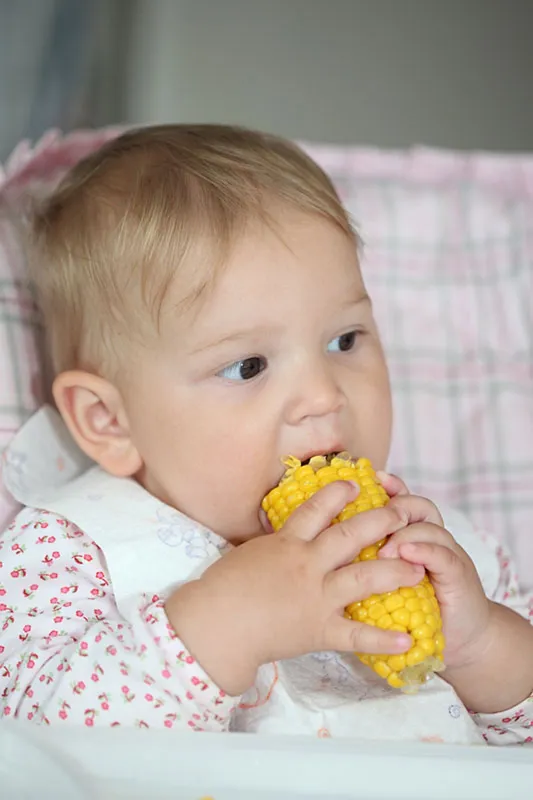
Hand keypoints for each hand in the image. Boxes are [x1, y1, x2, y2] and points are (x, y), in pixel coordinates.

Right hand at [166, 480, 424, 695]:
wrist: (216, 625)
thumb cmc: (223, 586)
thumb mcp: (248, 552)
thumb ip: (274, 543)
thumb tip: (285, 532)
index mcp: (287, 543)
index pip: (316, 510)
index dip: (338, 494)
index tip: (356, 483)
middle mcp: (307, 564)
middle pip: (350, 536)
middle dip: (380, 522)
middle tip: (403, 514)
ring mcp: (316, 597)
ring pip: (363, 578)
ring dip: (394, 571)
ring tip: (419, 569)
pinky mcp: (319, 629)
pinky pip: (356, 635)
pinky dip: (382, 639)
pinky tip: (407, 639)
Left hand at [376, 472, 490, 669]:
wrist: (459, 635)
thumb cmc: (414, 608)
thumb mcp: (385, 580)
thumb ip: (368, 558)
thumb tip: (328, 542)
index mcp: (411, 535)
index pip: (402, 500)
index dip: (391, 486)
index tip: (374, 477)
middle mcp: (431, 538)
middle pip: (417, 506)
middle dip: (397, 505)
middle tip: (374, 520)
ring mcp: (446, 554)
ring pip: (429, 527)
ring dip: (404, 534)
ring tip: (384, 550)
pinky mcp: (459, 576)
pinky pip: (443, 556)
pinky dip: (425, 551)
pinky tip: (408, 556)